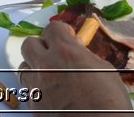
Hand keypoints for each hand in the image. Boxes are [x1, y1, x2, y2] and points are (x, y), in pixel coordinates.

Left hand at [19, 21, 133, 111]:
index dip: (61, 31)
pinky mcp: (33, 105)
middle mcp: (46, 66)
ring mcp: (37, 86)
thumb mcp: (105, 71)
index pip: (52, 28)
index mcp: (66, 52)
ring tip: (50, 75)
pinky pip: (28, 90)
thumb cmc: (110, 102)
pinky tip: (51, 94)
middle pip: (29, 44)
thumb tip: (78, 51)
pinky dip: (37, 88)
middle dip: (41, 46)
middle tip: (54, 53)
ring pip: (24, 67)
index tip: (68, 37)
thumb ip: (86, 57)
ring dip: (35, 67)